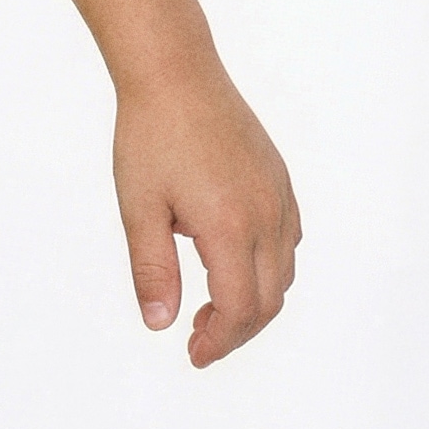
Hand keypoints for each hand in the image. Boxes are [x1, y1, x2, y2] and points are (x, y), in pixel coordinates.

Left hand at [113, 62, 300, 366]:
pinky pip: (289, 240)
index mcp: (229, 227)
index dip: (218, 341)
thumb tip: (159, 323)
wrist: (175, 74)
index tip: (193, 353)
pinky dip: (268, 268)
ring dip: (254, 301)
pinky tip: (233, 265)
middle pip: (268, 300)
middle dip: (236, 331)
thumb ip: (151, 270)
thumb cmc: (151, 135)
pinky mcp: (278, 181)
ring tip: (210, 308)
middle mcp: (265, 215)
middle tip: (198, 341)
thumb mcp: (139, 208)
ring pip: (283, 272)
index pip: (238, 309)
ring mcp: (278, 197)